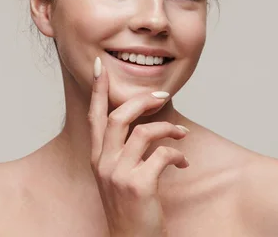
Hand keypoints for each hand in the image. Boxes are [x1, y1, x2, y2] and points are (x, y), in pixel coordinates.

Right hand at [87, 57, 189, 236]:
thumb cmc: (130, 209)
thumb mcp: (118, 176)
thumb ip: (124, 152)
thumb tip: (144, 126)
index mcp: (97, 158)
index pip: (94, 116)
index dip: (98, 90)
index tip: (100, 67)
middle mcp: (103, 163)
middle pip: (118, 117)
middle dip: (142, 101)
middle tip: (162, 95)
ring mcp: (118, 174)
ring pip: (144, 132)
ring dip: (169, 128)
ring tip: (182, 134)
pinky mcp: (138, 185)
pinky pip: (163, 155)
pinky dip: (177, 154)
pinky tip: (183, 162)